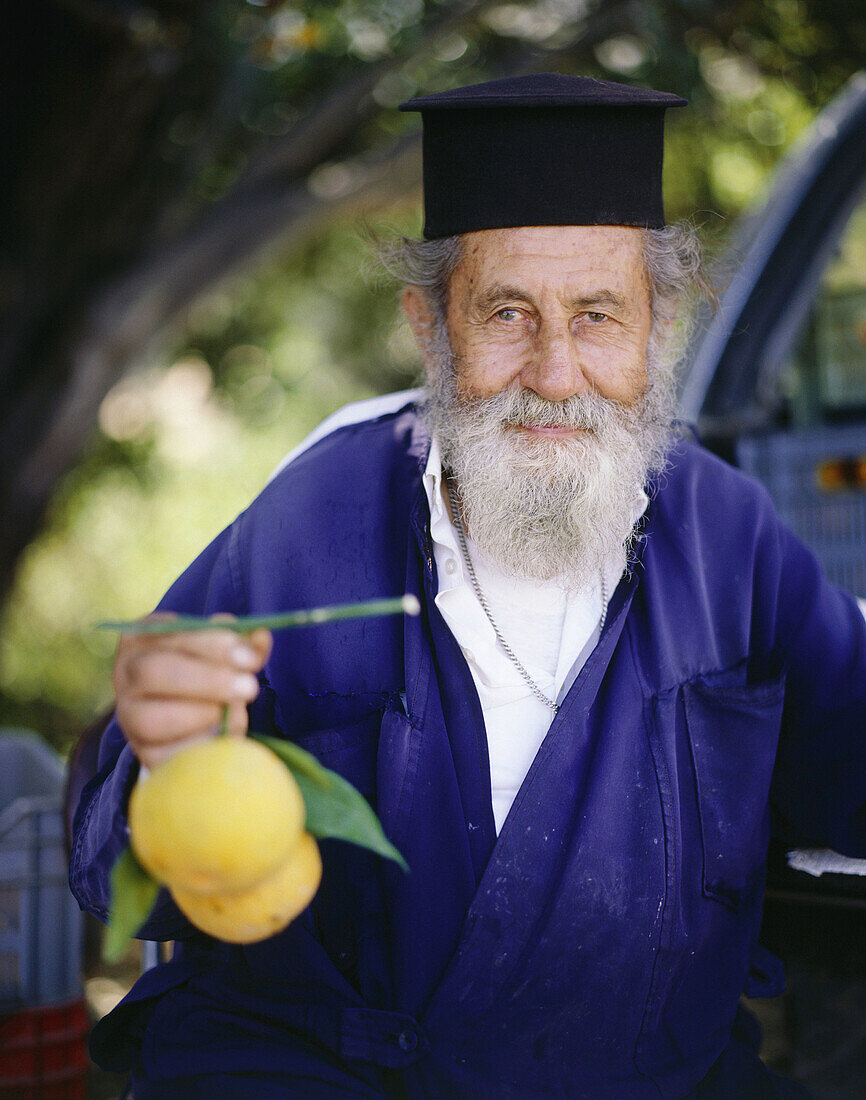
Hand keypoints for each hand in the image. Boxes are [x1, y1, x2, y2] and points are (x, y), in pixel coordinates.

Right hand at [112, 613, 272, 768]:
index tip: (250, 658)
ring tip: (234, 712)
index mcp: (142, 638)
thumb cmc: (205, 671)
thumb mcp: (223, 651)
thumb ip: (243, 644)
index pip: (170, 635)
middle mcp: (126, 674)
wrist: (189, 718)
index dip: (212, 646)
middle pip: (154, 672)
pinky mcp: (143, 753)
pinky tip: (222, 734)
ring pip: (151, 718)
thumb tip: (260, 638)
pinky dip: (201, 745)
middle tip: (250, 688)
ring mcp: (129, 716)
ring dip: (202, 715)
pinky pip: (167, 755)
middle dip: (208, 680)